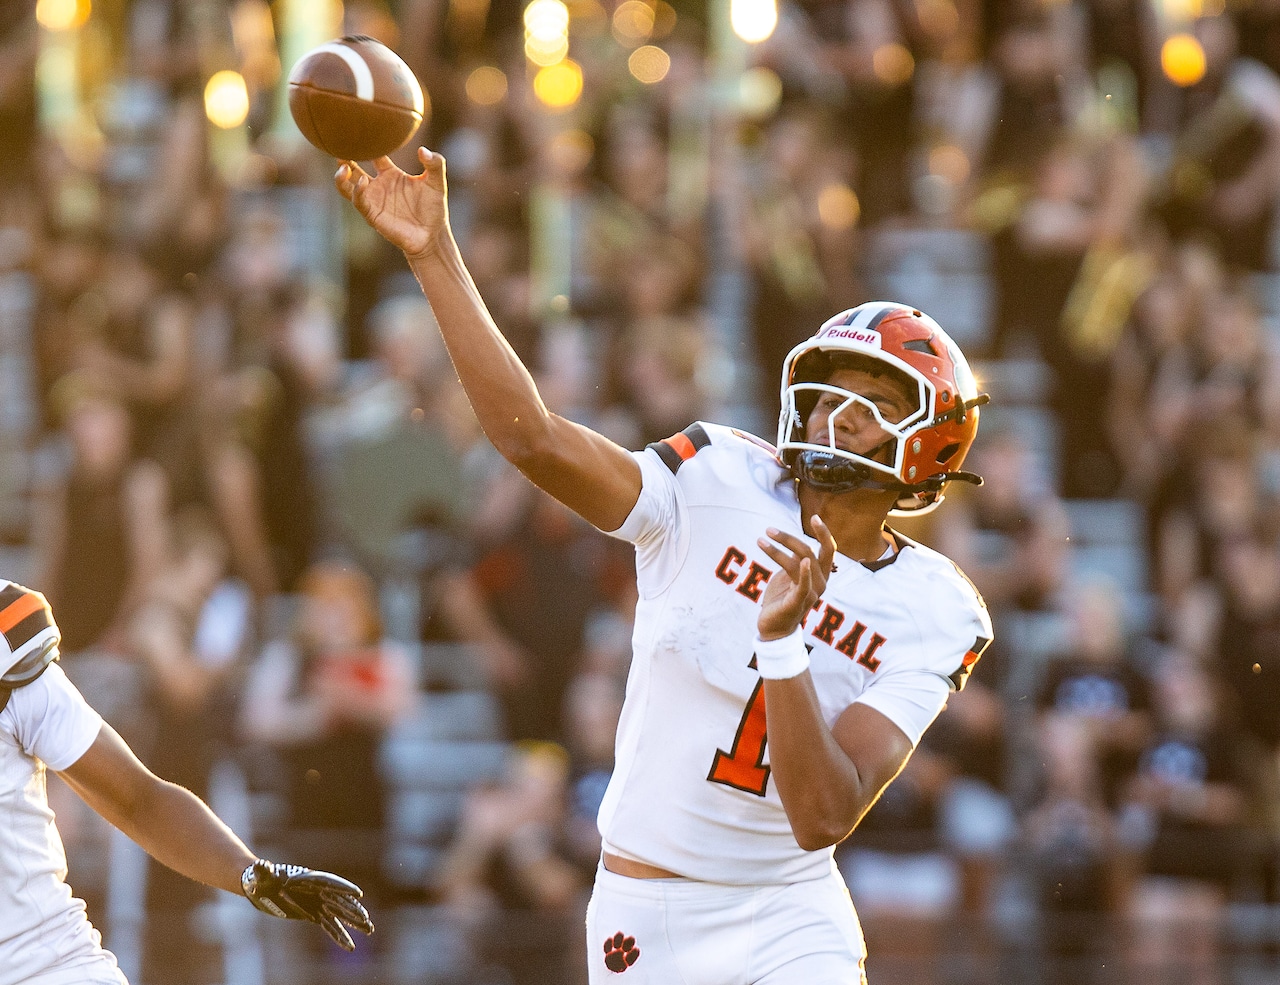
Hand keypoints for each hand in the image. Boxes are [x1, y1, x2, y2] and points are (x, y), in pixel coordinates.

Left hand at [241, 859, 373, 950]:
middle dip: (353, 910)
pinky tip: (350, 946)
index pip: (329, 883)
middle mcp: (317, 891)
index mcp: (309, 879)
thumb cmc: (261, 878)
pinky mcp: (313, 914)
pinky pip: (329, 925)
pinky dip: (340, 935)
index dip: (343, 888)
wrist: (262, 885)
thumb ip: (262, 871)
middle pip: (339, 900)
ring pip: (339, 914)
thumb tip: (260, 865)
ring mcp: (317, 903)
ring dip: (354, 922)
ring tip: (370, 929)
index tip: (358, 893)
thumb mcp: (261, 875)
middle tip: (366, 919)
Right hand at [335, 147, 447, 258]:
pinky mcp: (373, 215)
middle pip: (354, 168)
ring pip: (348, 186)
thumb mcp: (437, 182)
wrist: (432, 235)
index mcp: (391, 174)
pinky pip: (359, 202)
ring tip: (342, 165)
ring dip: (342, 176)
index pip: (374, 154)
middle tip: (338, 144)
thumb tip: (423, 150)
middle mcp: (378, 185)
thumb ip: (435, 164)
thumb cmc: (434, 208)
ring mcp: (373, 200)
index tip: (359, 130)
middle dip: (344, 157)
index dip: (367, 143)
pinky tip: (362, 182)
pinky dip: (357, 192)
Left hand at [756, 516, 835, 639]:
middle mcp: (820, 583)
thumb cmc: (781, 599)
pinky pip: (804, 585)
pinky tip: (803, 562)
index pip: (828, 550)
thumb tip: (790, 541)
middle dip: (790, 539)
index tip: (814, 517)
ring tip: (760, 540)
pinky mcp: (798, 603)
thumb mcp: (788, 575)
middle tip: (769, 530)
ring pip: (798, 563)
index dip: (824, 533)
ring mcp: (811, 594)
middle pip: (811, 553)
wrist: (773, 628)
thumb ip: (794, 560)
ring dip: (777, 550)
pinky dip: (805, 572)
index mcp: (820, 575)